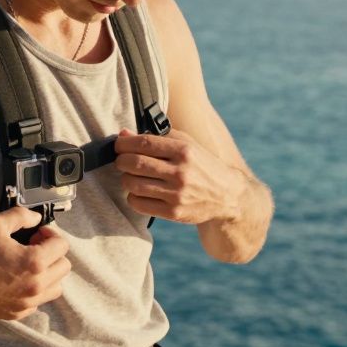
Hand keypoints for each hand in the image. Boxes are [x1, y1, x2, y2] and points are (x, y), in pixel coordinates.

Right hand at [0, 207, 70, 319]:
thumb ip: (21, 216)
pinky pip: (39, 301)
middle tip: (33, 246)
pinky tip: (18, 279)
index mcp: (34, 262)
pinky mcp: (18, 312)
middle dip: (52, 253)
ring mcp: (27, 302)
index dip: (51, 235)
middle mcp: (36, 285)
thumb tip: (36, 217)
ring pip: (56, 287)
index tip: (38, 233)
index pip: (62, 246)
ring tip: (29, 265)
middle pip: (64, 267)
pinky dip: (36, 290)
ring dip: (49, 273)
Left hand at [114, 128, 243, 223]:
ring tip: (131, 176)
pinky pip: (138, 204)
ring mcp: (177, 194)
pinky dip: (132, 197)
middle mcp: (180, 172)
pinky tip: (139, 192)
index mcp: (184, 151)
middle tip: (122, 161)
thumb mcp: (187, 145)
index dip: (124, 144)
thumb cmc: (202, 165)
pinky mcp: (173, 212)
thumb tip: (123, 134)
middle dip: (121, 161)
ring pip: (132, 184)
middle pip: (134, 164)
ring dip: (125, 179)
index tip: (119, 145)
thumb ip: (156, 137)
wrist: (227, 196)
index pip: (143, 143)